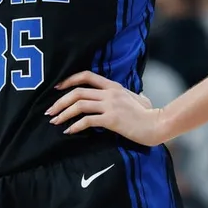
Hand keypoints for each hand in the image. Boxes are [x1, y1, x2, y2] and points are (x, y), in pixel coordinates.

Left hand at [46, 71, 164, 145]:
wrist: (157, 124)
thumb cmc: (149, 113)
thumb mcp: (138, 98)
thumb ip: (132, 94)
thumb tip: (137, 94)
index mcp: (113, 86)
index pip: (87, 76)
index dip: (69, 80)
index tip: (57, 88)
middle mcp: (110, 93)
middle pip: (78, 92)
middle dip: (60, 101)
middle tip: (49, 111)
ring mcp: (110, 105)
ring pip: (79, 105)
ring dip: (63, 114)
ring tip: (55, 122)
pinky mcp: (111, 120)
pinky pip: (87, 121)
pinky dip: (75, 126)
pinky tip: (69, 131)